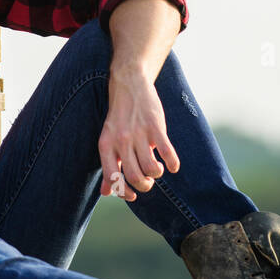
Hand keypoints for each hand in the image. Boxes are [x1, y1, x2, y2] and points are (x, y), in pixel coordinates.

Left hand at [98, 66, 180, 201]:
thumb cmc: (119, 116)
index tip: (134, 194)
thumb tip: (106, 193)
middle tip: (148, 181)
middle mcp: (121, 141)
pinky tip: (173, 165)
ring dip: (156, 174)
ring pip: (151, 168)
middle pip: (135, 177)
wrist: (129, 83)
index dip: (125, 192)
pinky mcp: (155, 126)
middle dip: (144, 185)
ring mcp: (139, 133)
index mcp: (106, 145)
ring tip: (157, 168)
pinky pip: (167, 152)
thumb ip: (109, 165)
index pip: (114, 178)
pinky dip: (173, 164)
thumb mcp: (108, 139)